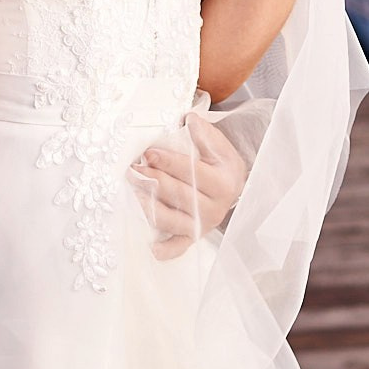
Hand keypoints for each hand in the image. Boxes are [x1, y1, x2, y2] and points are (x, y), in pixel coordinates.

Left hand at [132, 112, 248, 258]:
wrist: (235, 190)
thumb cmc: (222, 165)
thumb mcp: (220, 147)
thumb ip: (205, 133)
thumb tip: (189, 119)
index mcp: (223, 183)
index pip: (192, 172)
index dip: (169, 162)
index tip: (148, 152)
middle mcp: (214, 208)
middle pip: (179, 195)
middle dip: (153, 181)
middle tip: (133, 169)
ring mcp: (203, 225)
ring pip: (172, 220)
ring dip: (149, 207)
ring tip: (133, 192)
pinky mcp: (195, 237)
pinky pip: (179, 246)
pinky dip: (166, 250)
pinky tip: (152, 248)